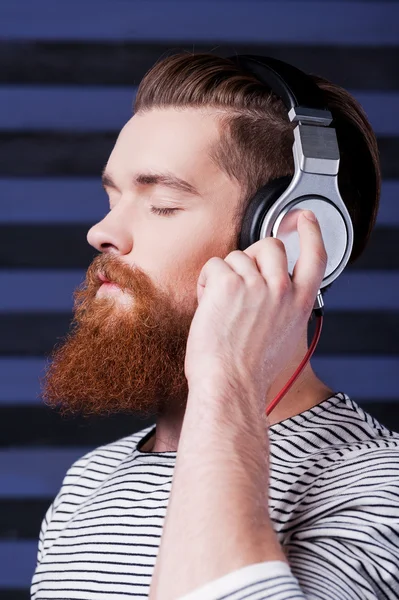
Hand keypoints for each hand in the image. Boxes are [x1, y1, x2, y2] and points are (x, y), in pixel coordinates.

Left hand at [184, 210, 327, 408]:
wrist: (230, 384)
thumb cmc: (250, 368)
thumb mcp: (284, 336)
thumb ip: (284, 306)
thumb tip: (272, 287)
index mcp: (299, 304)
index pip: (315, 256)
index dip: (311, 232)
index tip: (306, 218)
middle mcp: (282, 290)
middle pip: (269, 245)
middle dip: (251, 255)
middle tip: (238, 280)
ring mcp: (257, 284)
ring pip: (237, 257)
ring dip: (224, 277)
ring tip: (222, 308)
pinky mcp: (229, 283)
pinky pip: (214, 266)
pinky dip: (206, 283)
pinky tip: (210, 306)